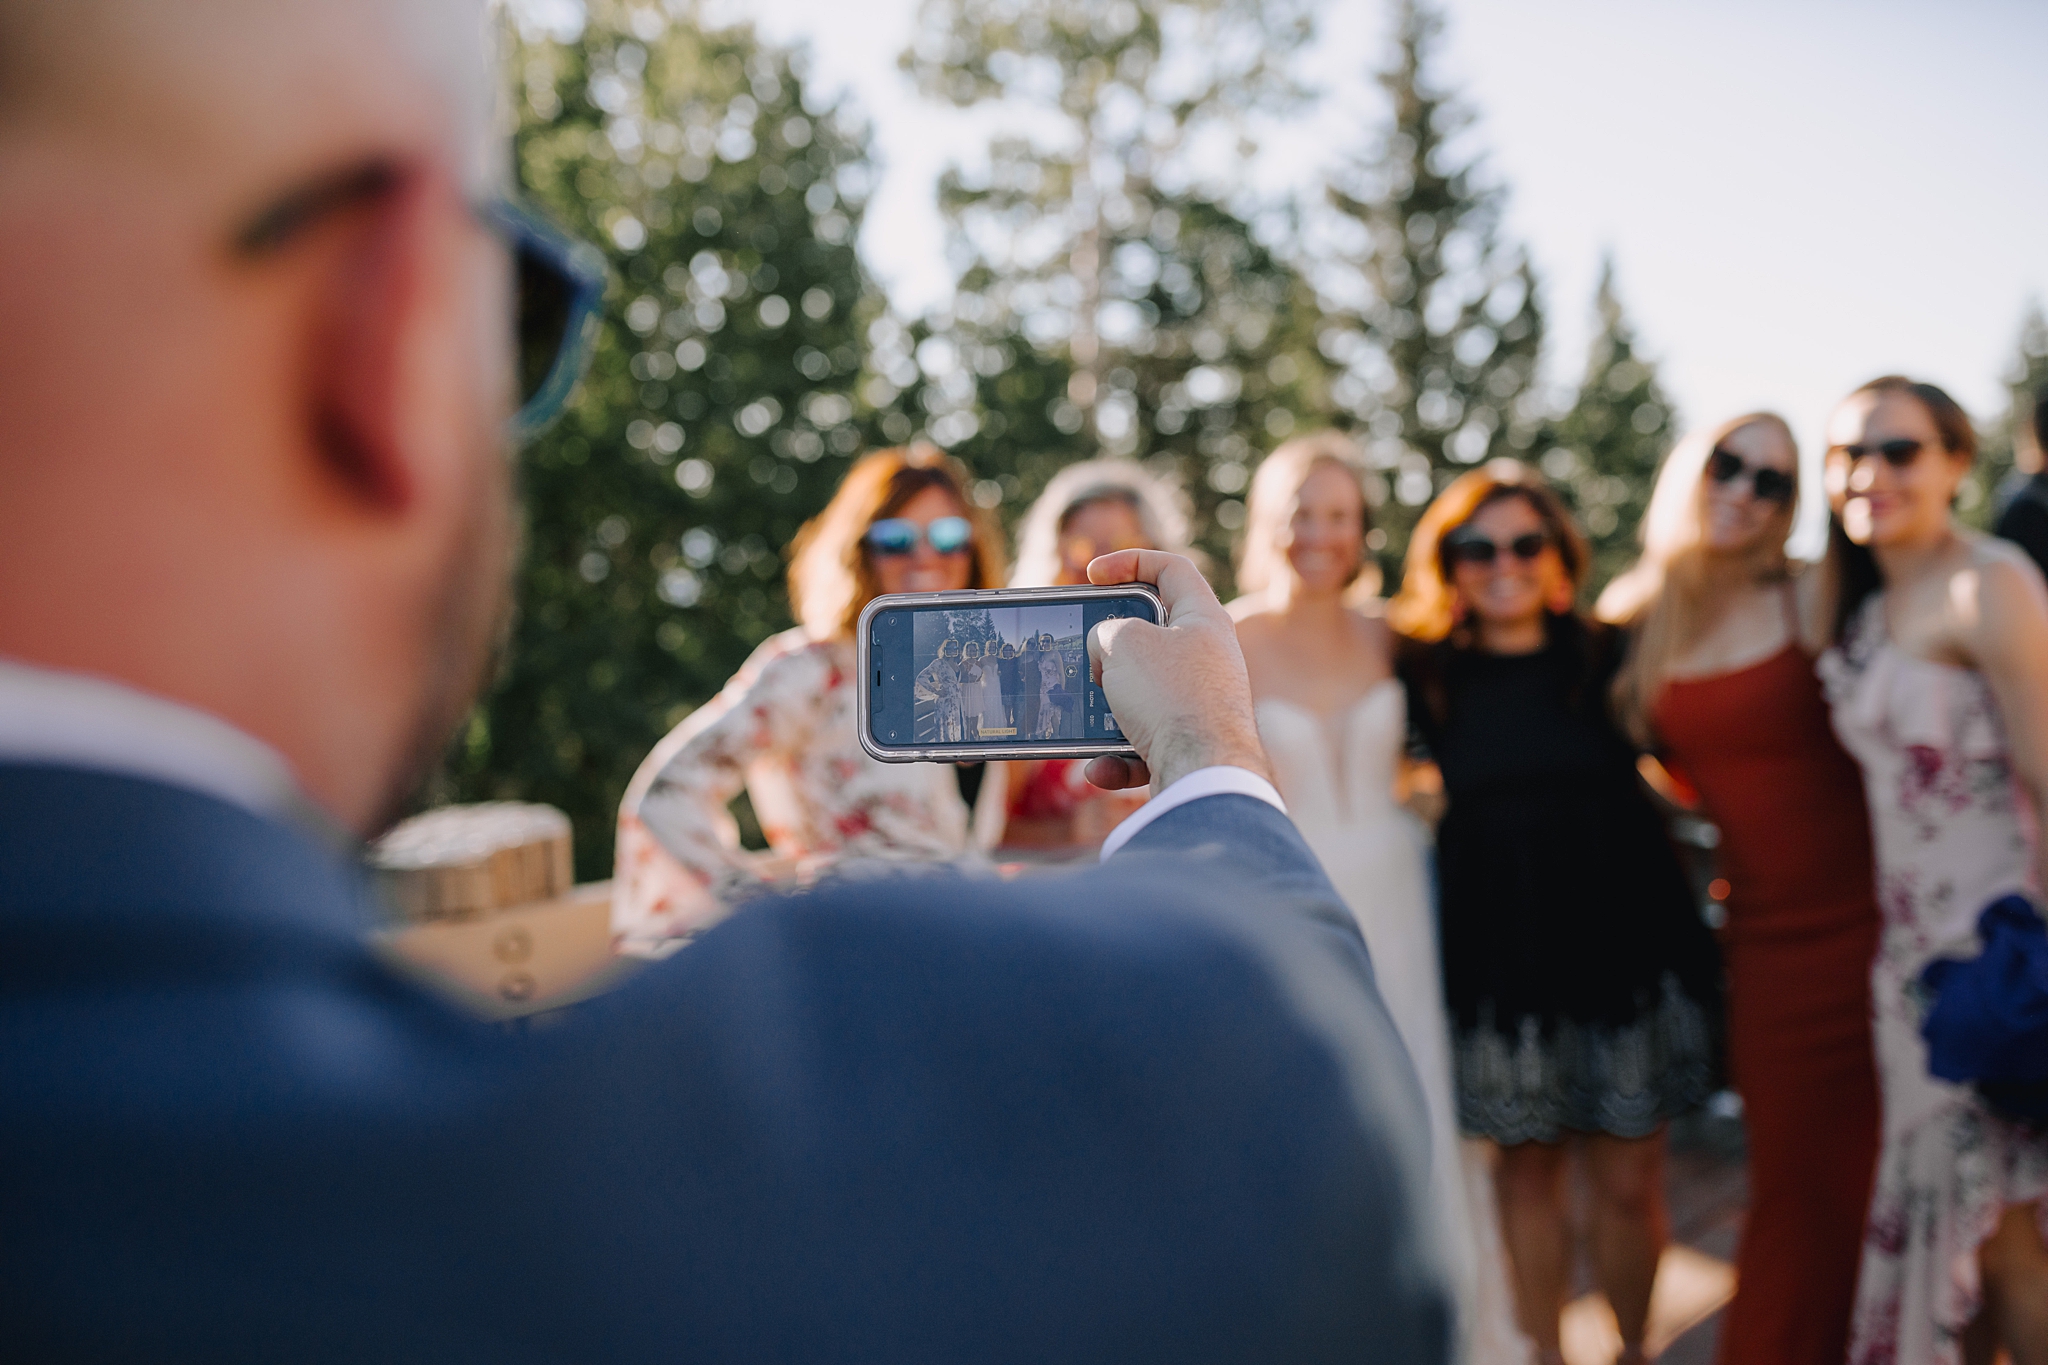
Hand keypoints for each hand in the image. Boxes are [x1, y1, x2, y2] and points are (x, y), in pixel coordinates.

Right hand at [1080, 550, 1269, 793]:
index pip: (1171, 569)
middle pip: (1152, 637)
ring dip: (1107, 707)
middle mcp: (1209, 658)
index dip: (1129, 561)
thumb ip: (1107, 631)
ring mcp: (1202, 704)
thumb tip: (1106, 652)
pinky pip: (1145, 743)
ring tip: (1088, 719)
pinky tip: (1102, 768)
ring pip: (1142, 695)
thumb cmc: (1171, 696)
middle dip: (1111, 648)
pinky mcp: (1191, 745)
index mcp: (1204, 619)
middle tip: (1089, 654)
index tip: (1092, 575)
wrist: (1206, 774)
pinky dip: (1118, 756)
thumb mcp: (1123, 642)